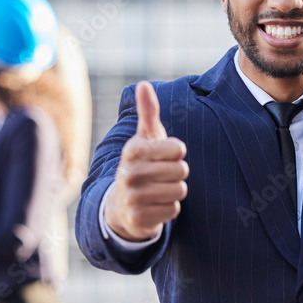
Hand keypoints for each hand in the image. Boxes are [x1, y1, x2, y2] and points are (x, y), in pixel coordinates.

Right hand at [105, 81, 188, 241]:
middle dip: (177, 174)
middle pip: (182, 171)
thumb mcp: (144, 139)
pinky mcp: (139, 218)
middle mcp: (129, 173)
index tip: (163, 156)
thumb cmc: (141, 165)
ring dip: (174, 191)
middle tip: (162, 176)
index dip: (176, 154)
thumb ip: (148, 112)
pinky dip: (169, 209)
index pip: (178, 149)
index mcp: (133, 150)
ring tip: (158, 190)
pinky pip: (173, 210)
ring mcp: (132, 197)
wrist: (120, 205)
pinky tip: (155, 206)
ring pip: (179, 191)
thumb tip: (143, 84)